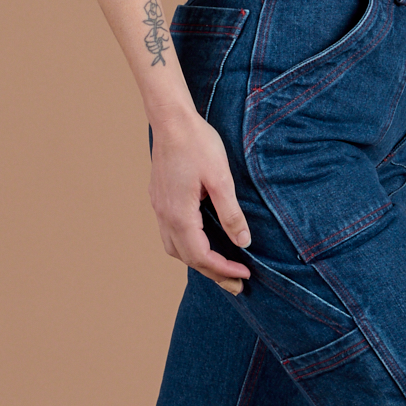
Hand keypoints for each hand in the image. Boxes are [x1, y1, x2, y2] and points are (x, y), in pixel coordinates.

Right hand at [148, 109, 252, 290]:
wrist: (171, 120)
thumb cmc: (198, 144)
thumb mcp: (221, 179)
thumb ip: (231, 213)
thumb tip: (243, 241)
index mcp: (180, 214)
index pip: (201, 256)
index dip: (224, 270)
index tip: (246, 274)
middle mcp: (165, 216)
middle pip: (187, 258)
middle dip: (213, 274)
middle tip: (237, 285)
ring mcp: (159, 208)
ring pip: (174, 248)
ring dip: (197, 262)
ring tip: (220, 267)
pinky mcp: (160, 199)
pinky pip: (171, 234)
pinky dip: (187, 246)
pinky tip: (202, 241)